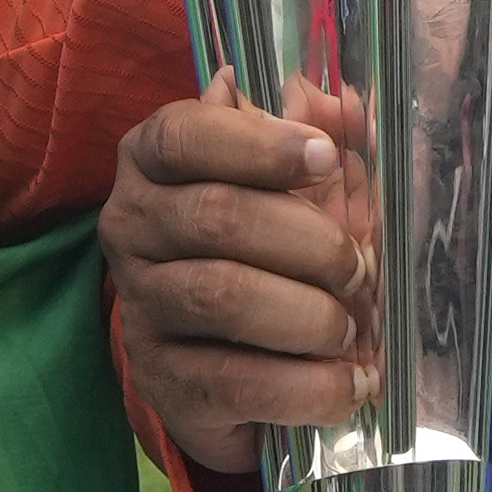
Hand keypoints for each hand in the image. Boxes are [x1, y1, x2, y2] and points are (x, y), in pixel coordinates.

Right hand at [104, 79, 373, 473]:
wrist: (228, 363)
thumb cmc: (269, 252)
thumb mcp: (295, 186)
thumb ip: (316, 137)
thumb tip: (343, 105)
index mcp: (153, 161)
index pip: (185, 135)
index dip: (259, 144)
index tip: (326, 158)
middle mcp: (131, 225)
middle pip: (216, 216)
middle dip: (309, 242)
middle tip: (360, 268)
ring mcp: (139, 305)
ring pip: (222, 296)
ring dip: (309, 315)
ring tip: (352, 328)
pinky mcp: (162, 381)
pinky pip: (234, 381)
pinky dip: (306, 385)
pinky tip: (348, 383)